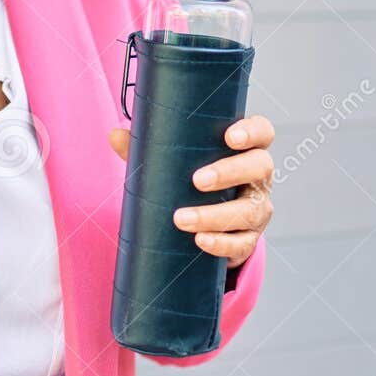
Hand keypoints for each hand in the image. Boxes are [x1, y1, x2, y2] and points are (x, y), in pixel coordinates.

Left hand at [106, 114, 274, 267]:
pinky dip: (220, 244)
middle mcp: (258, 177)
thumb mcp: (175, 162)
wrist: (205, 225)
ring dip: (216, 215)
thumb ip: (149, 148)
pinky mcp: (249, 239)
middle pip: (261, 166)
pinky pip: (242, 243)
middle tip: (198, 180)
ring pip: (250, 210)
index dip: (252, 132)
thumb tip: (114, 135)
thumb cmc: (191, 180)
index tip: (230, 137)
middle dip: (230, 172)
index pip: (262, 133)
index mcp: (245, 149)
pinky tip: (200, 241)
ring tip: (182, 219)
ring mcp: (257, 208)